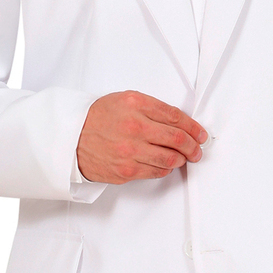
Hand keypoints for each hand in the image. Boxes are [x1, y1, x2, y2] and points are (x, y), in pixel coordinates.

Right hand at [76, 90, 206, 183]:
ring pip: (170, 158)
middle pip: (178, 139)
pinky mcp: (127, 170)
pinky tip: (165, 164)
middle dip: (194, 146)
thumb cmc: (97, 119)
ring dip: (182, 159)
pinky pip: (156, 171)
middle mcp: (134, 127)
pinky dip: (166, 169)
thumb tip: (179, 122)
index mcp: (135, 105)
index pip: (176, 117)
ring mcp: (130, 151)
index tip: (200, 133)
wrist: (71, 139)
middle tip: (198, 149)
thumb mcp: (124, 100)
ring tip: (184, 158)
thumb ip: (151, 108)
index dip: (194, 127)